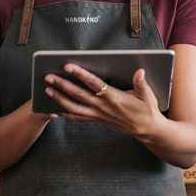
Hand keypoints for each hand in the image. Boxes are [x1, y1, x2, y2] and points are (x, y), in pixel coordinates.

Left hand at [44, 63, 162, 137]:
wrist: (146, 129)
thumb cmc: (147, 109)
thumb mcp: (148, 95)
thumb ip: (141, 83)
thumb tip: (139, 71)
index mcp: (115, 98)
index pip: (94, 84)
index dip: (81, 74)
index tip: (69, 66)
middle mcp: (103, 107)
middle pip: (78, 95)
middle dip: (62, 85)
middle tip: (49, 77)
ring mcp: (99, 115)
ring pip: (74, 107)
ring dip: (59, 98)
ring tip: (47, 89)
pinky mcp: (98, 119)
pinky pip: (78, 117)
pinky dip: (66, 112)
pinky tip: (57, 108)